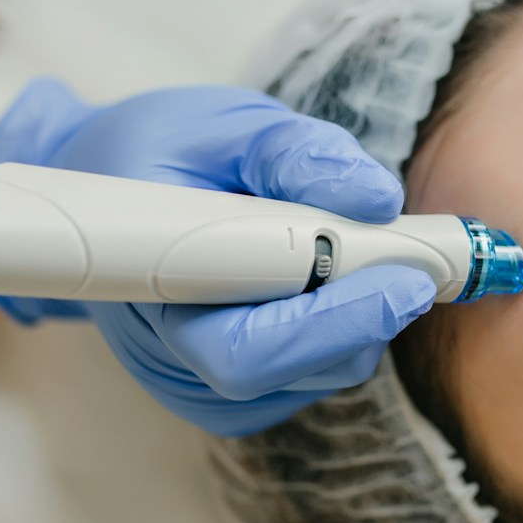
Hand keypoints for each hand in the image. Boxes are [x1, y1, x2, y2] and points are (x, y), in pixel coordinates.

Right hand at [0, 78, 437, 435]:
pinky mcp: (225, 398)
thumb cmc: (157, 154)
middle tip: (422, 264)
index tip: (405, 277)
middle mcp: (167, 354)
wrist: (100, 196)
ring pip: (309, 376)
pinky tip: (334, 282)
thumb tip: (375, 195)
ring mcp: (194, 385)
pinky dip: (340, 331)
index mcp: (148, 284)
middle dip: (364, 318)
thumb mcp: (221, 124)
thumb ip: (295, 153)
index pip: (244, 344)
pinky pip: (307, 379)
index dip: (331, 319)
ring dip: (358, 317)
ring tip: (370, 251)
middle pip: (286, 370)